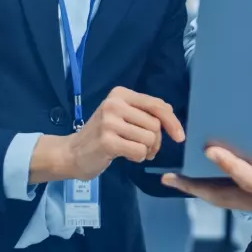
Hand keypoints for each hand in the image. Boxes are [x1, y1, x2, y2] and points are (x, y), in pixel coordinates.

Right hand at [30, 87, 184, 183]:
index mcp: (121, 94)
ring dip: (148, 150)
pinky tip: (127, 156)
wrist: (71, 153)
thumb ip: (144, 112)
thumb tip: (170, 114)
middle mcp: (115, 104)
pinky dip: (139, 157)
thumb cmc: (102, 134)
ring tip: (136, 151)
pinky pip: (139, 151)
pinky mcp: (107, 141)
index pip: (156, 105)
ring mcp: (109, 122)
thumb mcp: (122, 115)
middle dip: (157, 141)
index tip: (180, 136)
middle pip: (155, 124)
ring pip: (149, 138)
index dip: (172, 121)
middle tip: (147, 149)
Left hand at [162, 147, 251, 243]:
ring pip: (229, 201)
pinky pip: (235, 199)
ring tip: (174, 179)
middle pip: (230, 198)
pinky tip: (201, 180)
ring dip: (200, 191)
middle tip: (172, 176)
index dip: (234, 168)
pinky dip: (214, 191)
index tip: (211, 150)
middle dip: (200, 186)